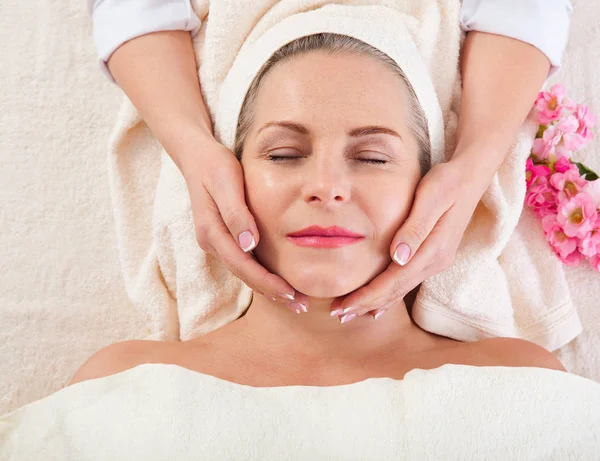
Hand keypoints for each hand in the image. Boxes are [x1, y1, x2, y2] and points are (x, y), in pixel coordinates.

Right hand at [180, 136, 308, 312]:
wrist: (196, 156)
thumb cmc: (214, 165)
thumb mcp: (226, 181)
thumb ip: (236, 213)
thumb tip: (248, 244)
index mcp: (211, 231)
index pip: (243, 265)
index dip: (267, 281)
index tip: (290, 293)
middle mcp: (212, 242)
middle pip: (244, 275)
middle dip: (272, 292)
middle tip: (301, 306)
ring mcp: (216, 242)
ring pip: (244, 272)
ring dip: (268, 288)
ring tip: (294, 300)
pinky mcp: (223, 238)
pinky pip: (243, 262)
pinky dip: (262, 275)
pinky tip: (278, 281)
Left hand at [329, 157, 489, 321]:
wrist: (470, 176)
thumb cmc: (447, 181)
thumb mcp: (431, 197)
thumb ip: (415, 228)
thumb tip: (398, 258)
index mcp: (433, 250)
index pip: (393, 281)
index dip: (367, 296)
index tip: (344, 306)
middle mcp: (436, 261)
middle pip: (395, 291)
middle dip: (366, 305)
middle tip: (338, 315)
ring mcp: (436, 261)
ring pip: (400, 290)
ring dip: (375, 303)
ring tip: (350, 313)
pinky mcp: (433, 256)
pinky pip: (407, 281)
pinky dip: (390, 295)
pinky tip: (378, 306)